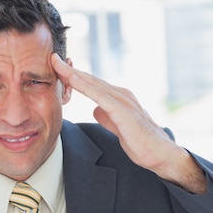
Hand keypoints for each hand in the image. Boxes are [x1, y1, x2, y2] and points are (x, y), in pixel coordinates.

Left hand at [51, 54, 205, 193]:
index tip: (57, 69)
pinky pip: (100, 96)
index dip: (74, 77)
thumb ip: (107, 118)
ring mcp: (123, 101)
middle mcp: (121, 95)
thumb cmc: (142, 143)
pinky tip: (73, 79)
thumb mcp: (119, 128)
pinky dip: (85, 86)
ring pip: (94, 84)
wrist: (160, 155)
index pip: (92, 85)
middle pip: (90, 80)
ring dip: (74, 74)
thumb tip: (96, 110)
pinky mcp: (124, 111)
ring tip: (57, 64)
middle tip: (52, 58)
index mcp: (118, 99)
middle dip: (70, 69)